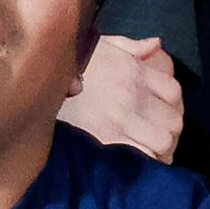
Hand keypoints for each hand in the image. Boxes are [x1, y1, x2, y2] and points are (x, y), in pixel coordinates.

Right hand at [59, 34, 183, 162]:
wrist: (36, 84)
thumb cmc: (70, 66)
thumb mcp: (101, 47)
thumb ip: (131, 47)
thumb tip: (156, 44)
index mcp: (133, 71)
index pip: (173, 91)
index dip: (173, 104)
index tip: (163, 113)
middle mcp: (132, 95)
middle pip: (173, 120)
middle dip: (169, 130)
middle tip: (159, 137)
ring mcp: (121, 120)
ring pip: (163, 141)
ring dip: (160, 149)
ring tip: (149, 152)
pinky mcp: (107, 142)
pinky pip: (142, 158)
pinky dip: (144, 163)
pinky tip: (136, 164)